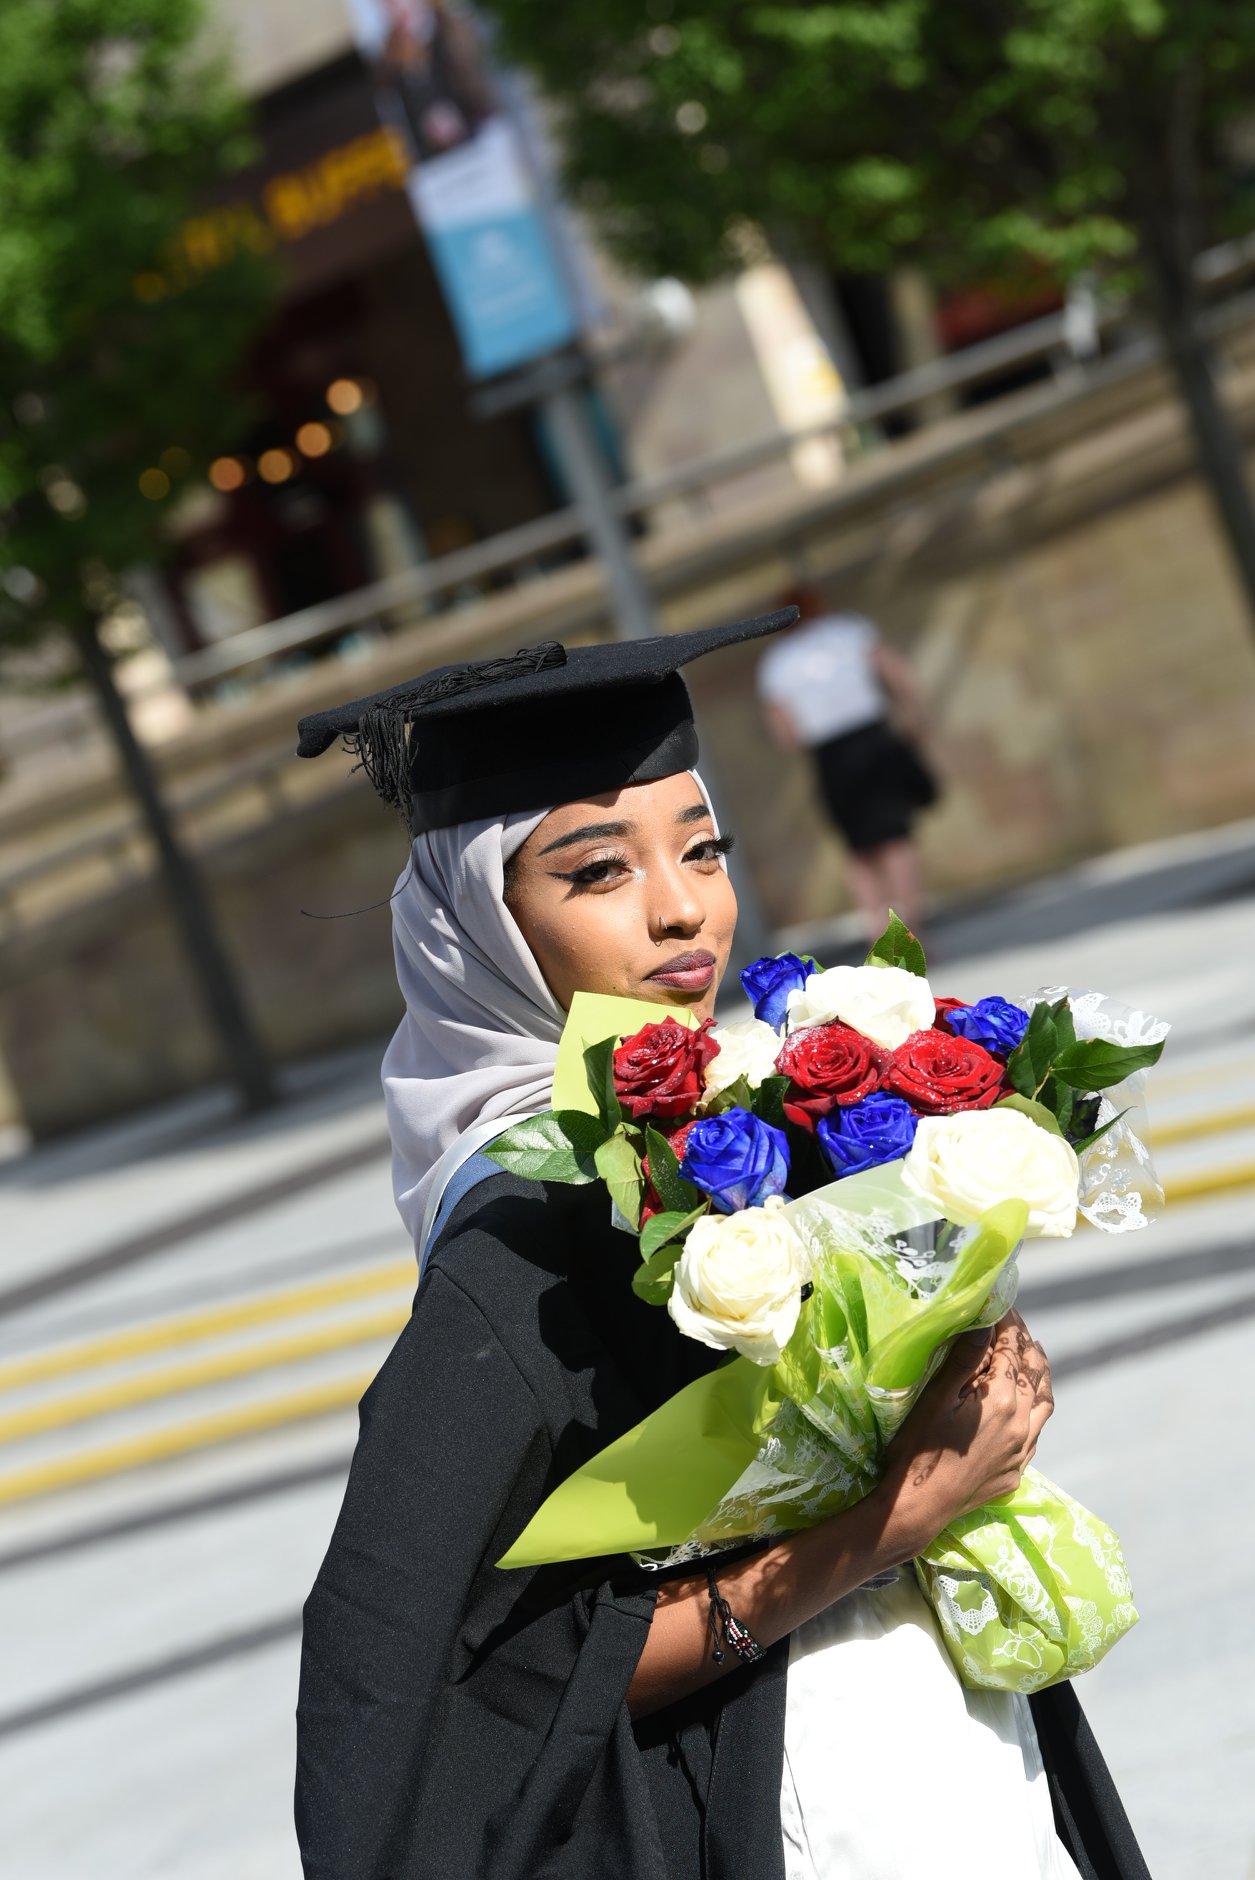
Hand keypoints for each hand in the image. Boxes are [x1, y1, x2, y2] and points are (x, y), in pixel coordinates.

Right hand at [879, 1314, 1051, 1547]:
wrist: (919, 1507)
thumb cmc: (919, 1448)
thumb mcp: (937, 1397)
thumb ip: (965, 1358)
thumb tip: (985, 1322)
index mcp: (1003, 1400)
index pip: (1012, 1350)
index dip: (1008, 1323)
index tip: (1001, 1304)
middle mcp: (1022, 1424)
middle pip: (1034, 1372)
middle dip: (1026, 1343)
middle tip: (1015, 1324)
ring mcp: (1022, 1450)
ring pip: (1045, 1402)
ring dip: (1041, 1374)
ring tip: (1036, 1354)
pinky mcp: (1016, 1470)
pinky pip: (1037, 1431)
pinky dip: (1037, 1408)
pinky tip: (1028, 1405)